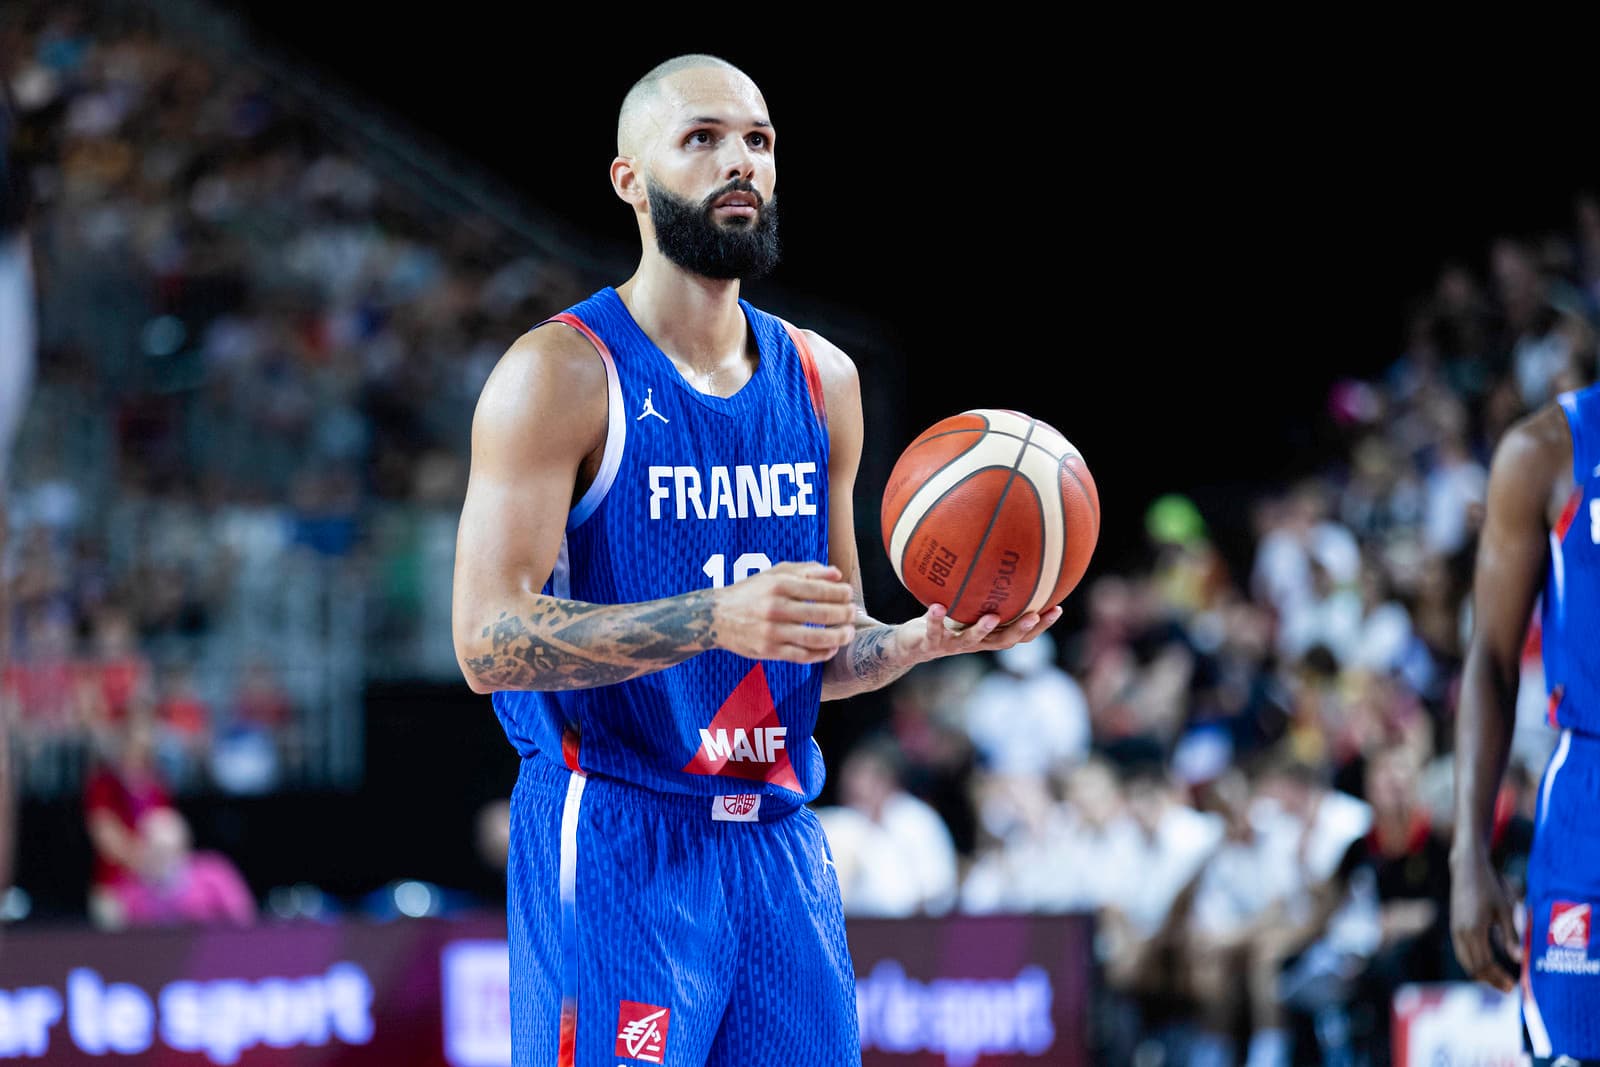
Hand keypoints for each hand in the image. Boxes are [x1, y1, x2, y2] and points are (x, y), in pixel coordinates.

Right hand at [713, 562, 855, 662]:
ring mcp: (772, 631)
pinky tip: (830, 649)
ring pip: (814, 637)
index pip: (820, 589)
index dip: (841, 593)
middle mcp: (775, 608)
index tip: (849, 595)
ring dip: (838, 637)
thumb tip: (836, 574)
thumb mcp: (774, 573)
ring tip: (848, 633)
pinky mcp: (769, 651)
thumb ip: (806, 570)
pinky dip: (821, 654)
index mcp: (778, 585)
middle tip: (853, 614)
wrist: (716, 617)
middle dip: (844, 614)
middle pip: (821, 614)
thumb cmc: (750, 592)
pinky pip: (802, 655)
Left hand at [900, 602, 1064, 661]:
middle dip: (1022, 629)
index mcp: (988, 634)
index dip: (1041, 625)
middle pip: (1005, 642)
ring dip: (982, 629)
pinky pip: (934, 631)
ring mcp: (953, 645)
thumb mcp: (963, 602)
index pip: (1022, 633)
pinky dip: (936, 619)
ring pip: (972, 641)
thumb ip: (981, 588)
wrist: (911, 644)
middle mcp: (976, 643)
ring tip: (991, 616)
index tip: (1058, 608)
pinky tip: (937, 606)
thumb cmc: (943, 619)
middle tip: (1036, 615)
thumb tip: (999, 551)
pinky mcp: (931, 643)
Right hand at [1449, 851, 1522, 992]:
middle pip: (1473, 968)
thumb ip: (1511, 936)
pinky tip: (1487, 963)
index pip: (1484, 964)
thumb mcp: (1505, 910)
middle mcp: (1461, 933)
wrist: (1466, 869)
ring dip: (1481, 974)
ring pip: (1465, 962)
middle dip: (1490, 980)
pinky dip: (1473, 963)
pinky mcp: (1454, 927)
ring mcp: (1455, 930)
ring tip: (1497, 979)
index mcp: (1474, 930)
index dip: (1498, 978)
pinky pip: (1462, 952)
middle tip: (1507, 988)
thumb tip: (1519, 959)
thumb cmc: (1489, 887)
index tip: (1512, 986)